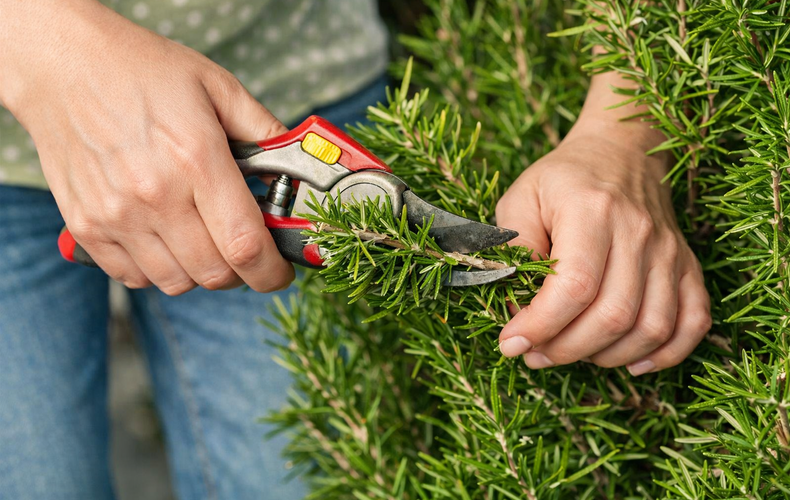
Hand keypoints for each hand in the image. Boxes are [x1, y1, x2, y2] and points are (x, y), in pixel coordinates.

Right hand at [0, 1, 293, 294]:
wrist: (65, 65)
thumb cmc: (144, 72)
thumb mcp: (218, 87)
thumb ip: (266, 132)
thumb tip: (300, 172)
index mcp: (196, 159)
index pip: (245, 245)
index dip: (272, 271)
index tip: (280, 270)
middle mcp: (154, 195)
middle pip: (215, 274)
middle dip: (243, 273)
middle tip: (245, 250)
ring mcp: (115, 216)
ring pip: (177, 283)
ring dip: (201, 272)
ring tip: (204, 239)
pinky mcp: (86, 227)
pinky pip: (134, 278)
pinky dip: (159, 270)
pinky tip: (167, 239)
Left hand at [495, 128, 710, 375]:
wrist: (622, 151)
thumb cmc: (562, 180)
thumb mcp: (521, 200)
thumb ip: (513, 251)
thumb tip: (514, 308)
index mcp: (592, 211)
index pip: (574, 286)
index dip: (541, 325)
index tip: (511, 342)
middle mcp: (638, 233)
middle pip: (612, 315)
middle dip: (566, 348)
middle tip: (534, 354)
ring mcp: (669, 251)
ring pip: (651, 327)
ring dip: (607, 356)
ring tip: (570, 353)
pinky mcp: (687, 265)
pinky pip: (692, 321)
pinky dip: (666, 353)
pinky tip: (631, 362)